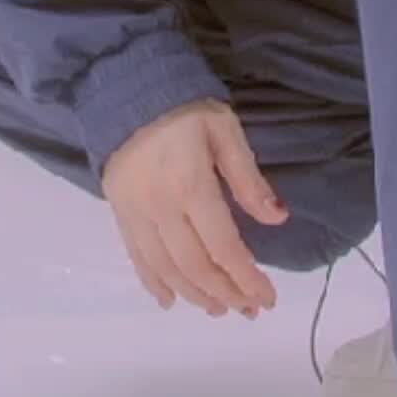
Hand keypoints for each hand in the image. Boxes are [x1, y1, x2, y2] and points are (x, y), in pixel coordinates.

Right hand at [102, 99, 288, 316]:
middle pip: (195, 266)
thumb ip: (248, 179)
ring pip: (166, 269)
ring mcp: (135, 213)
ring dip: (194, 296)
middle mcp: (160, 208)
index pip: (224, 247)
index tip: (268, 298)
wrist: (124, 87)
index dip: (247, 278)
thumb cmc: (184, 106)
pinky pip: (136, 257)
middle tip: (248, 309)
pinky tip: (171, 301)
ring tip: (219, 309)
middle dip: (226, 294)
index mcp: (191, 186)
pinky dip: (154, 283)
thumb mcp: (225, 131)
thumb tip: (277, 219)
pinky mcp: (119, 213)